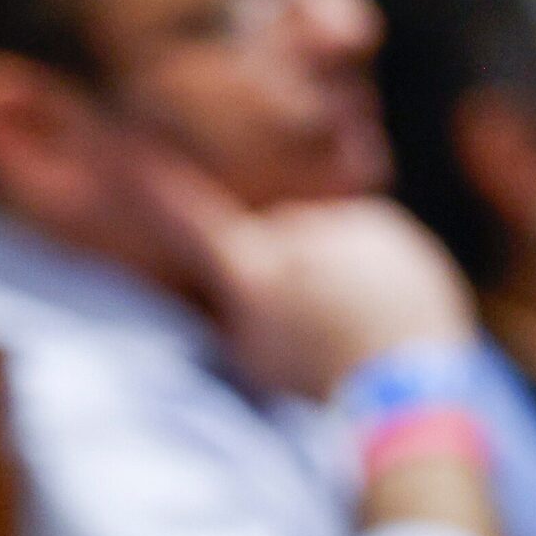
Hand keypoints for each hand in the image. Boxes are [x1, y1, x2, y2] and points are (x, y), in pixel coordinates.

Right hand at [130, 148, 475, 400]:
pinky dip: (362, 263)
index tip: (127, 151)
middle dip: (279, 261)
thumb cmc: (317, 382)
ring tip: (345, 317)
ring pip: (317, 232)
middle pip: (271, 231)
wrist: (408, 383)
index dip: (155, 185)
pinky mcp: (385, 225)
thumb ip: (227, 311)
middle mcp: (297, 233)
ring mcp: (345, 224)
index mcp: (255, 272)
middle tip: (299, 318)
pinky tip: (374, 303)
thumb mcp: (251, 358)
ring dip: (324, 264)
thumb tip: (217, 284)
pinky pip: (360, 236)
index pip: (192, 219)